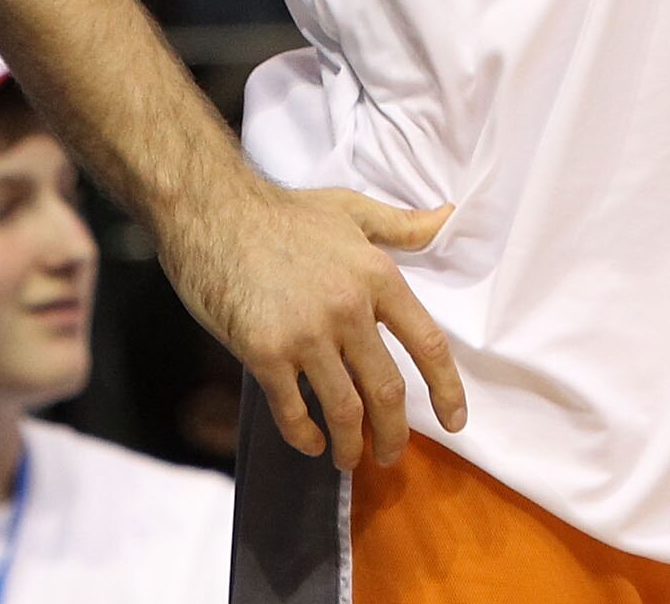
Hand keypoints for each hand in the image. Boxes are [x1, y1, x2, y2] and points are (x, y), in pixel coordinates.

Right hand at [156, 175, 464, 471]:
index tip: (455, 422)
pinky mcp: (265, 352)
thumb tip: (449, 216)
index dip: (447, 390)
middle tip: (391, 456)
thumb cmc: (285, 213)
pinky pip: (292, 410)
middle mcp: (350, 309)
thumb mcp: (353, 210)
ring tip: (349, 459)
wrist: (215, 213)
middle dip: (395, 434)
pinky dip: (305, 436)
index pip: (428, 344)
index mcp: (379, 276)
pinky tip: (311, 444)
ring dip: (351, 445)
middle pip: (388, 390)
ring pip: (344, 410)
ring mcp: (307, 334)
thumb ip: (403, 225)